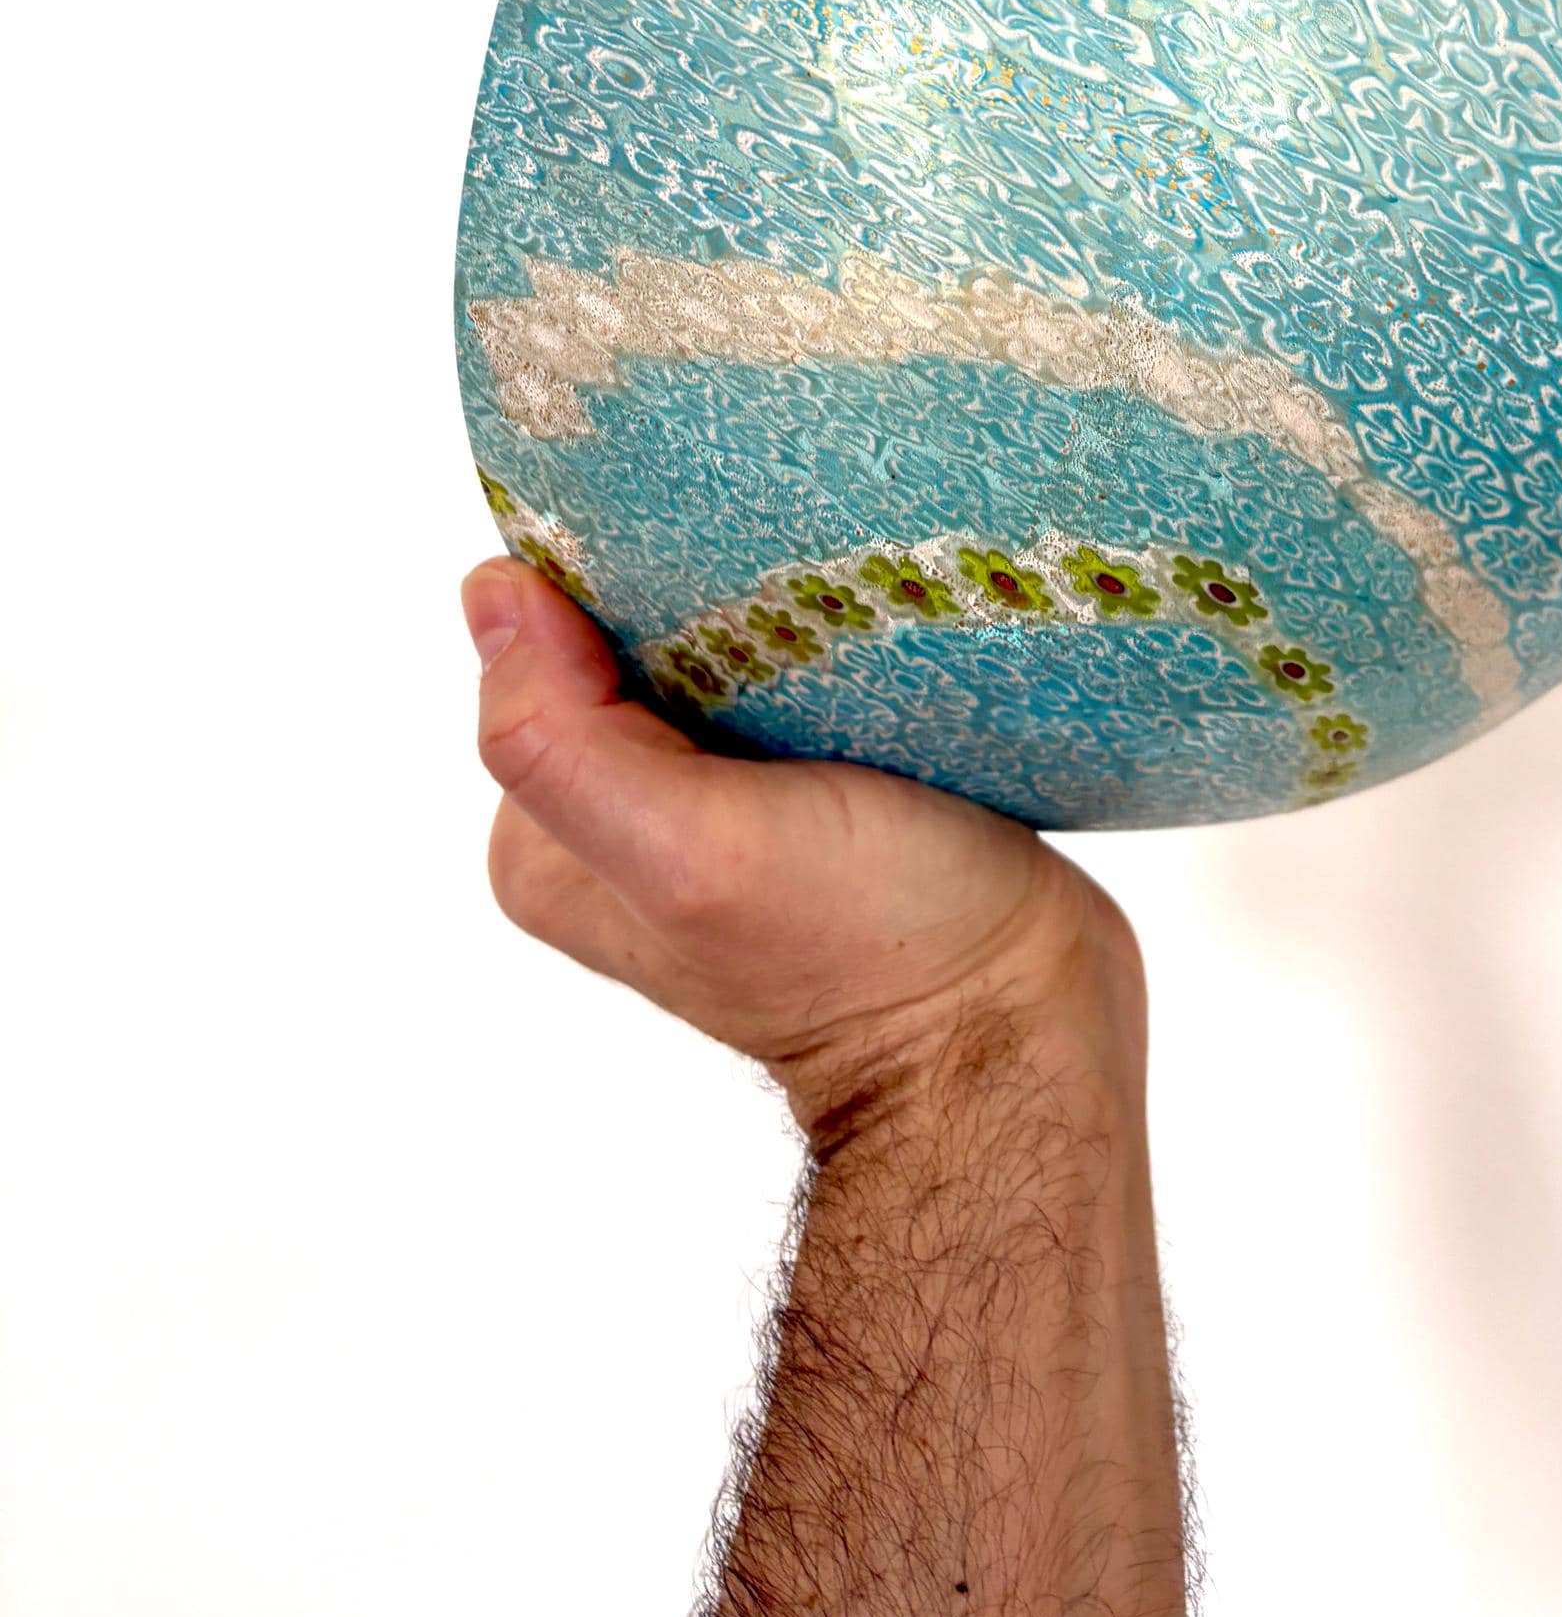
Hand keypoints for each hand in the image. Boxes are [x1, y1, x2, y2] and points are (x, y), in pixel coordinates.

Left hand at [463, 557, 1144, 1134]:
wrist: (1015, 1026)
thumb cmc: (867, 949)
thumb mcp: (692, 851)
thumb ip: (566, 740)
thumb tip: (492, 590)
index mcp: (548, 843)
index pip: (539, 650)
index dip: (613, 592)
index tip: (713, 590)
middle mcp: (616, 827)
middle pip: (624, 642)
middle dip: (692, 597)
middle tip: (793, 617)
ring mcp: (716, 812)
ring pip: (713, 651)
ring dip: (771, 616)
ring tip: (844, 633)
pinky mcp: (808, 795)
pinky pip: (790, 681)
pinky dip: (825, 649)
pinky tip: (872, 656)